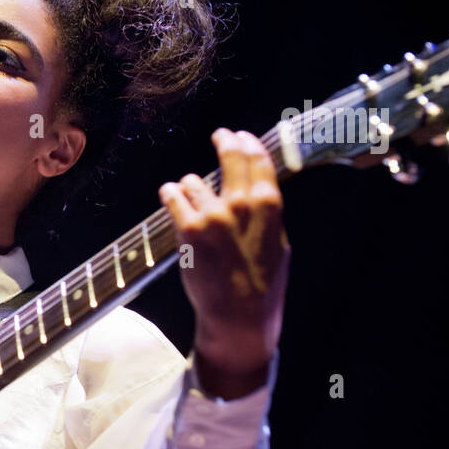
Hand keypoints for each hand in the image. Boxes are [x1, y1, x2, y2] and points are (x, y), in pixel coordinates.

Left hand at [159, 128, 289, 384]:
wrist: (239, 314)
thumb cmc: (261, 283)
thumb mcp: (278, 244)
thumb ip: (268, 215)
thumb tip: (259, 191)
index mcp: (270, 207)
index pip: (260, 161)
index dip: (248, 143)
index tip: (241, 134)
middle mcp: (242, 205)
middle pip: (232, 159)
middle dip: (225, 142)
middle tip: (219, 135)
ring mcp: (214, 216)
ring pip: (196, 181)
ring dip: (191, 185)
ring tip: (190, 193)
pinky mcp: (189, 229)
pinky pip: (174, 197)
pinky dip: (171, 193)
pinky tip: (169, 192)